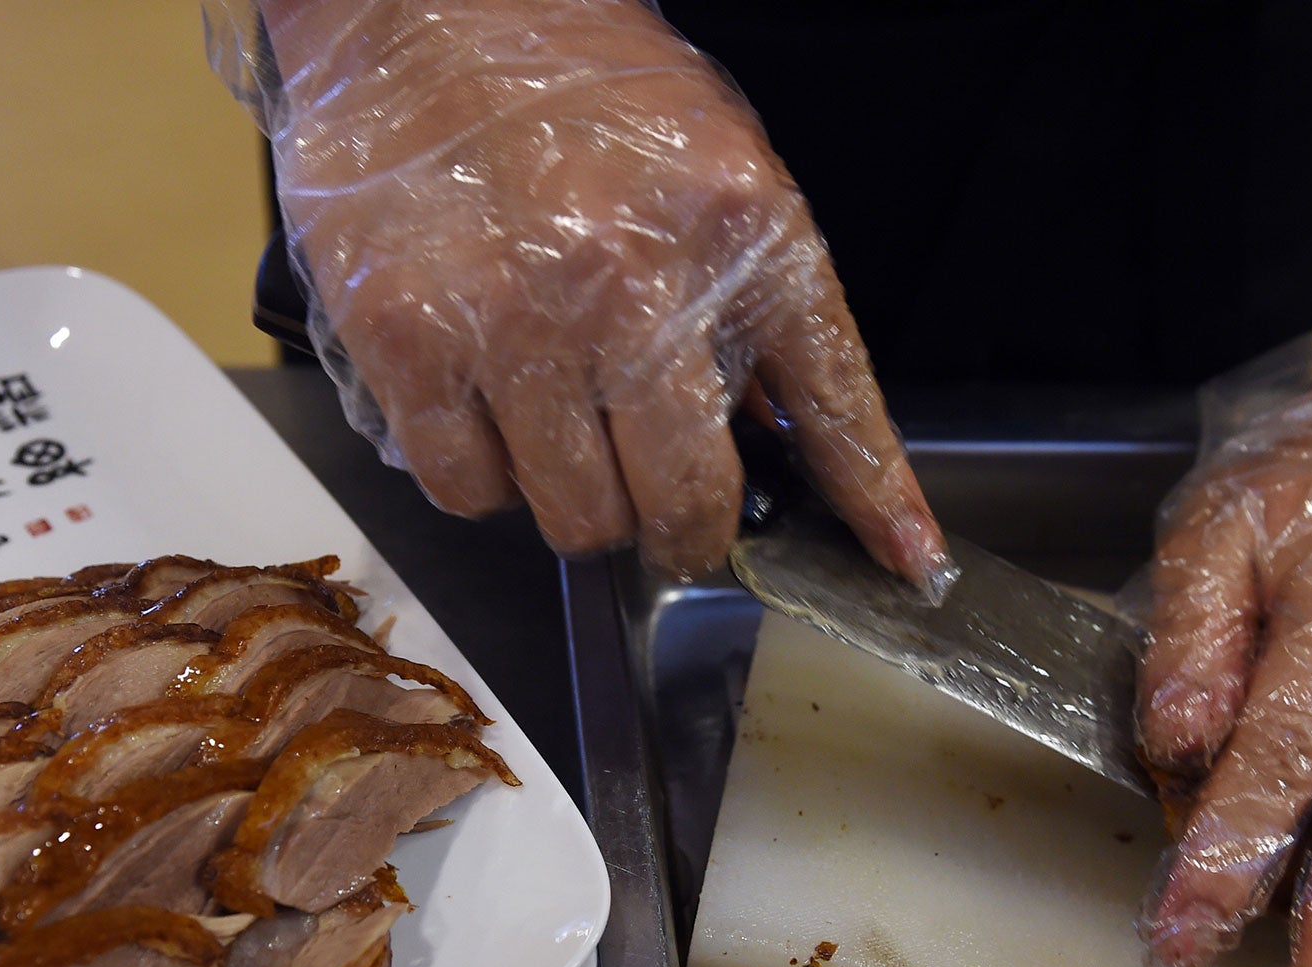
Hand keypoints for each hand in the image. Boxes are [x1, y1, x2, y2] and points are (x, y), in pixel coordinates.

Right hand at [261, 0, 948, 584]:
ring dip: (573, 498)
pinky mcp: (407, 342)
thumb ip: (763, 311)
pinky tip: (485, 405)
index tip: (905, 566)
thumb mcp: (720, 174)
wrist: (427, 7)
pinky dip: (479, 476)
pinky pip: (463, 491)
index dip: (872, 502)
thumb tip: (795, 452)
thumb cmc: (579, 92)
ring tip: (554, 417)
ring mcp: (513, 319)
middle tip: (652, 492)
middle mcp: (631, 282)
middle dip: (677, 523)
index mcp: (737, 227)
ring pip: (572, 520)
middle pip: (683, 505)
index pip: (829, 402)